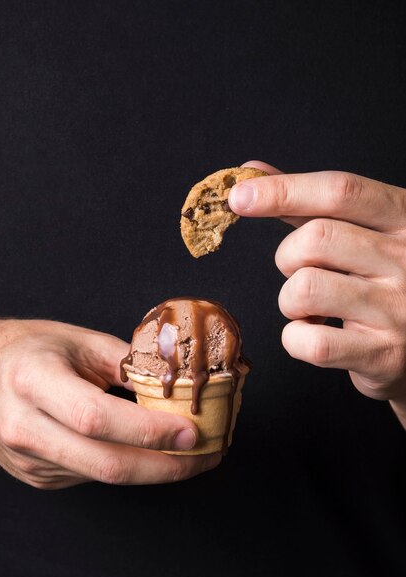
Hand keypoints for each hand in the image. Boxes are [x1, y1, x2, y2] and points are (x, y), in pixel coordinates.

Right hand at [0, 319, 219, 488]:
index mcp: (33, 381)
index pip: (97, 417)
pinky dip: (129, 467)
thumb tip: (177, 384)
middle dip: (166, 466)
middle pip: (105, 463)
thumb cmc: (33, 350)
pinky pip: (92, 476)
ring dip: (154, 469)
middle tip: (206, 455)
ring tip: (191, 454)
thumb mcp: (80, 341)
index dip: (149, 430)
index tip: (191, 430)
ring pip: (103, 476)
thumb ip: (128, 363)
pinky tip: (150, 453)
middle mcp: (25, 426)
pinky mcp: (37, 476)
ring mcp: (29, 459)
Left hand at [229, 160, 405, 427]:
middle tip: (300, 270)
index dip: (283, 190)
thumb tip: (252, 171)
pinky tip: (313, 334)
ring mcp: (398, 309)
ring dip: (289, 300)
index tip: (239, 196)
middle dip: (287, 256)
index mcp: (404, 217)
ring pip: (305, 289)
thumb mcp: (363, 232)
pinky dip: (294, 339)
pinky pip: (311, 342)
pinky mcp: (383, 354)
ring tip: (311, 307)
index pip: (340, 191)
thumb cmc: (383, 280)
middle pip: (316, 238)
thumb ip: (310, 203)